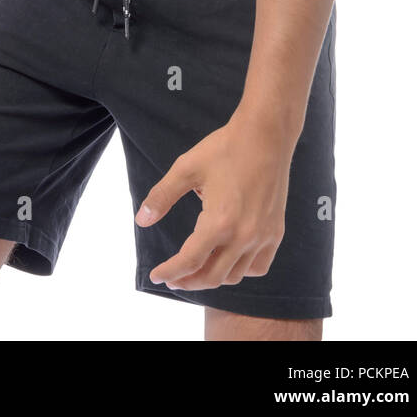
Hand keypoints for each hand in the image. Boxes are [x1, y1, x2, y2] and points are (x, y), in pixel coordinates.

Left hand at [134, 112, 295, 289]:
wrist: (266, 135)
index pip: (190, 260)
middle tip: (172, 277)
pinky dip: (241, 270)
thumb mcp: (186, 168)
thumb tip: (141, 220)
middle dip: (188, 281)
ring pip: (235, 275)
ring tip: (196, 268)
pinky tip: (228, 260)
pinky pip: (258, 266)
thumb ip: (162, 196)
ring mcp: (263, 236)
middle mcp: (244, 236)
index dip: (170, 271)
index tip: (156, 276)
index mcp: (219, 222)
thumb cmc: (224, 148)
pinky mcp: (275, 232)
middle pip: (212, 276)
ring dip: (213, 277)